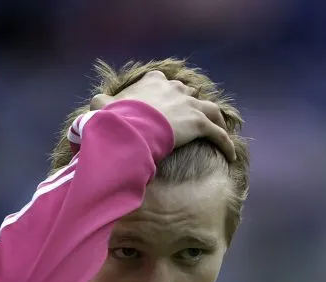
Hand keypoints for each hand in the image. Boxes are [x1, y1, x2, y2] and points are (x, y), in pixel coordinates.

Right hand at [90, 71, 236, 161]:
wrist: (131, 126)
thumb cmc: (116, 117)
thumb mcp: (101, 106)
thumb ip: (101, 103)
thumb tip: (95, 104)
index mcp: (153, 82)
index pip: (163, 82)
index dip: (166, 94)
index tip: (166, 105)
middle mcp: (174, 89)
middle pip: (189, 94)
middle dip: (192, 105)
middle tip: (194, 120)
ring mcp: (189, 104)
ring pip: (211, 110)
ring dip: (217, 121)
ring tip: (220, 132)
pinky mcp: (199, 122)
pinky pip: (218, 134)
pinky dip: (225, 144)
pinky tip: (230, 155)